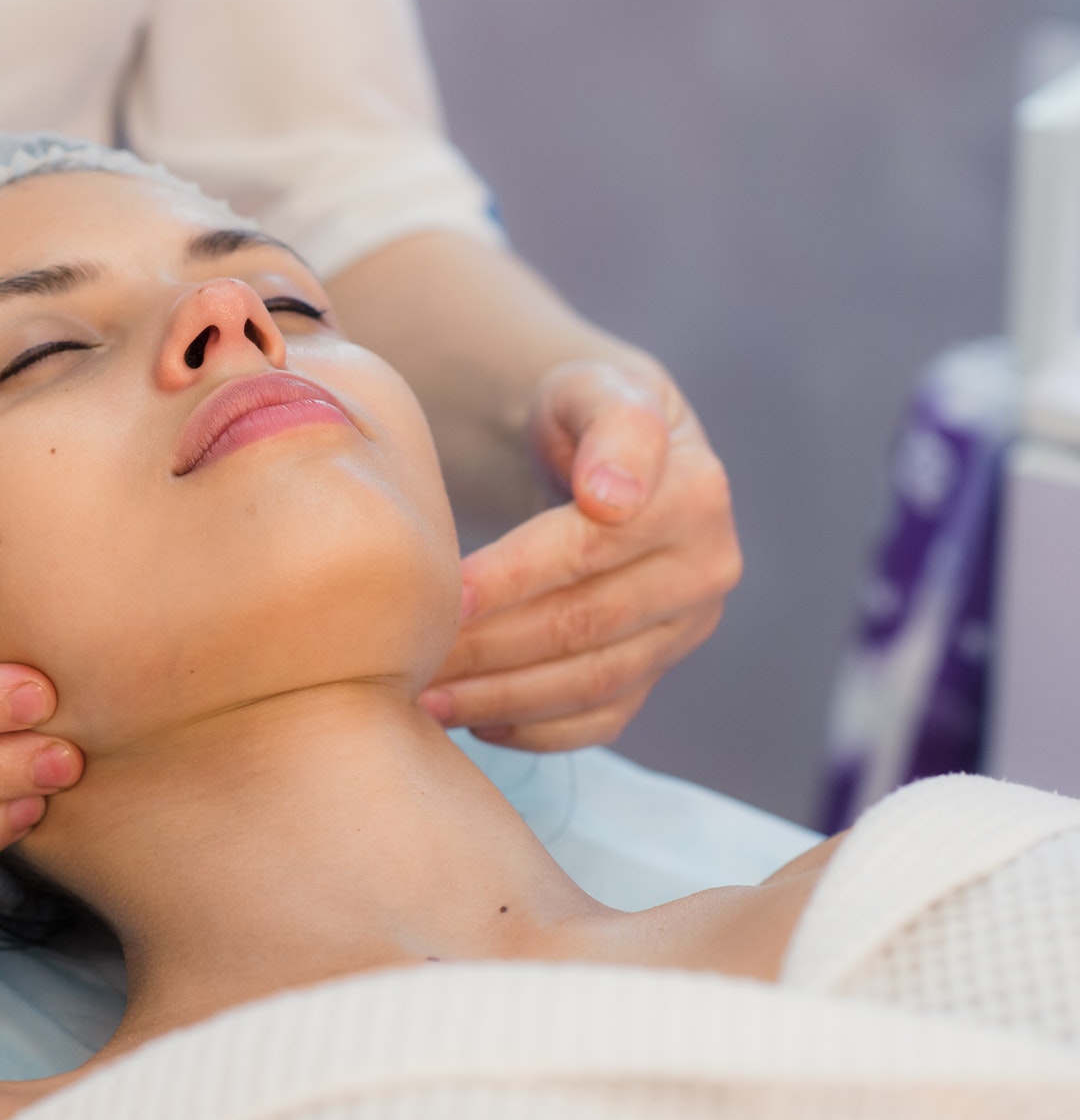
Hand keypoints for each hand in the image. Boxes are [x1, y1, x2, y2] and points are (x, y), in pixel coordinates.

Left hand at [418, 361, 741, 751]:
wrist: (608, 458)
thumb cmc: (584, 416)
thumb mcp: (594, 389)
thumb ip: (610, 424)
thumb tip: (612, 496)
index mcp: (695, 495)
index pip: (591, 547)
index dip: (515, 576)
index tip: (449, 594)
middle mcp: (705, 569)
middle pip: (586, 623)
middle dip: (492, 648)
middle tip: (415, 658)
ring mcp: (685, 628)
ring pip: (592, 682)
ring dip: (504, 698)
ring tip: (427, 699)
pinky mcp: (659, 668)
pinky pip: (601, 719)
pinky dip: (537, 731)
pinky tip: (472, 720)